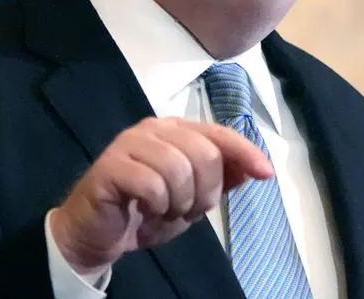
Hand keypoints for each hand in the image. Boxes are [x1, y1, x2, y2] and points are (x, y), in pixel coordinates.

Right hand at [48, 117, 272, 274]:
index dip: (245, 152)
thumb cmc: (145, 211)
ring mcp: (129, 143)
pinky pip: (151, 183)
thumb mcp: (193, 200)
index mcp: (175, 130)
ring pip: (178, 168)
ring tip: (164, 212)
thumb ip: (222, 179)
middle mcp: (153, 129)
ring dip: (178, 202)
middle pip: (203, 152)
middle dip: (204, 192)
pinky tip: (146, 211)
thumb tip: (257, 167)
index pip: (219, 134)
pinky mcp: (110, 165)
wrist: (97, 234)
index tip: (266, 174)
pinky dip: (156, 205)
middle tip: (186, 211)